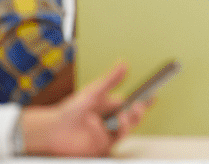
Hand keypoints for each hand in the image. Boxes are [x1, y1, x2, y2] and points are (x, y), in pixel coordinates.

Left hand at [22, 62, 148, 156]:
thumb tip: (124, 64)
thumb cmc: (70, 110)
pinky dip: (121, 130)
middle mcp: (110, 120)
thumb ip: (110, 80)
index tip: (154, 94)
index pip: (130, 103)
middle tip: (140, 104)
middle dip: (139, 111)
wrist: (54, 130)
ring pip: (128, 128)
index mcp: (109, 106)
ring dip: (131, 121)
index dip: (144, 100)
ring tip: (126, 114)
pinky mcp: (104, 144)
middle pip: (132, 116)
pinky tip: (118, 124)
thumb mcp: (93, 92)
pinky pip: (119, 139)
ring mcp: (108, 133)